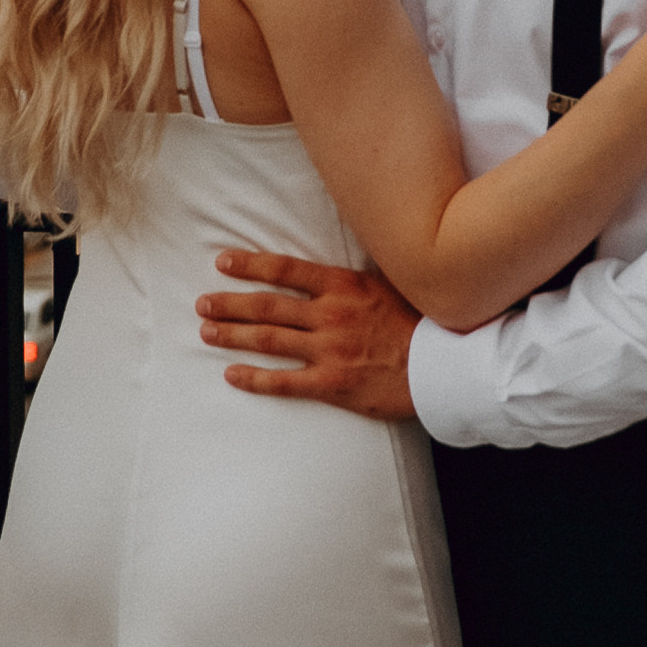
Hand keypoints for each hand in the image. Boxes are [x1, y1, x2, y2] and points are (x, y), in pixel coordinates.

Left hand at [195, 252, 419, 418]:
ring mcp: (329, 351)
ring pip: (269, 340)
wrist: (445, 365)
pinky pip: (284, 383)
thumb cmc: (421, 322)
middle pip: (267, 306)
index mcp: (343, 285)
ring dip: (233, 335)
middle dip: (230, 303)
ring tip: (206, 331)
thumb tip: (327, 265)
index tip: (222, 261)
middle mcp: (330, 315)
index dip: (250, 264)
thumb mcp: (389, 284)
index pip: (285, 269)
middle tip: (202, 302)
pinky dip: (254, 378)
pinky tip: (232, 374)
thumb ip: (353, 278)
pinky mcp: (332, 384)